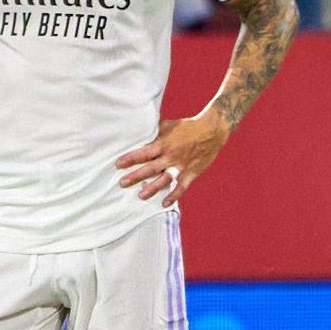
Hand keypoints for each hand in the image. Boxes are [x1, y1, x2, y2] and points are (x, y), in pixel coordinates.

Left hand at [115, 111, 230, 207]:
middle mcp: (171, 156)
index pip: (144, 152)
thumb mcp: (169, 125)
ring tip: (140, 196)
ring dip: (152, 188)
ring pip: (165, 179)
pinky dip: (173, 196)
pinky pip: (181, 187)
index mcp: (164, 143)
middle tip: (122, 183)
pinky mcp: (191, 173)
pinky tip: (164, 204)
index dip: (131, 158)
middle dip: (135, 176)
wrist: (212, 130)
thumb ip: (154, 132)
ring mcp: (181, 166)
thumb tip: (139, 133)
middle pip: (151, 168)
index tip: (118, 164)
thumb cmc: (187, 126)